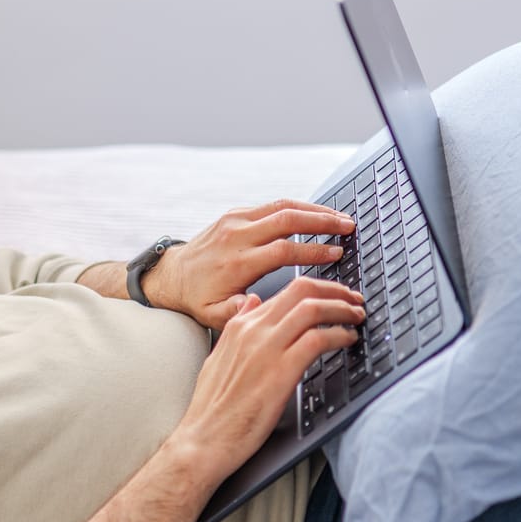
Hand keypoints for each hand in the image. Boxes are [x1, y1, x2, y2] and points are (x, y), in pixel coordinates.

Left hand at [147, 201, 355, 329]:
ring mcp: (236, 221)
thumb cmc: (197, 299)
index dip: (313, 250)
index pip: (283, 250)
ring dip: (314, 209)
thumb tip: (259, 306)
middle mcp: (237, 236)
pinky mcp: (236, 214)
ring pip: (282, 206)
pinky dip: (297, 207)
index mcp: (237, 263)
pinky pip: (272, 205)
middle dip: (322, 221)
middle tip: (349, 226)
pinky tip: (316, 213)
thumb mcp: (214, 315)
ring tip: (340, 216)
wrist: (171, 276)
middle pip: (287, 220)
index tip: (337, 252)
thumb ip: (238, 314)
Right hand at [169, 276, 364, 481]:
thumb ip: (236, 328)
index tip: (335, 298)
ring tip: (357, 318)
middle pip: (303, 291)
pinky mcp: (280, 372)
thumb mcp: (218, 357)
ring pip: (313, 309)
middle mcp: (253, 330)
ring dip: (343, 310)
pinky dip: (339, 335)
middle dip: (336, 291)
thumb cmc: (211, 409)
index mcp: (240, 326)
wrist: (203, 439)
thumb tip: (251, 302)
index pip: (286, 292)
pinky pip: (318, 339)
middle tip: (354, 301)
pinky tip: (348, 341)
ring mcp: (266, 348)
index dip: (317, 290)